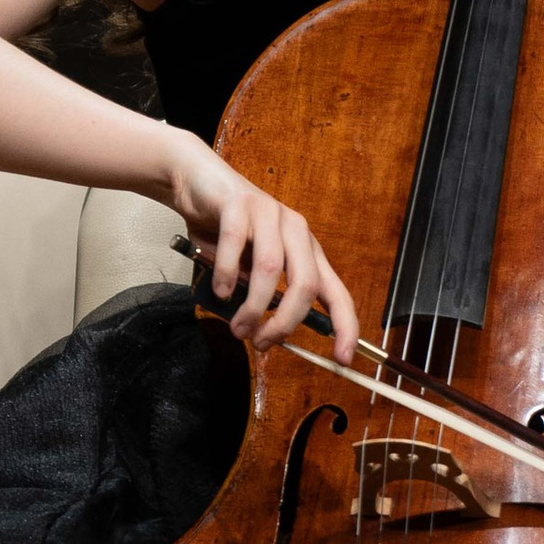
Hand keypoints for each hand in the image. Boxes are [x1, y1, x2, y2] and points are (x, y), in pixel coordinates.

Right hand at [163, 135, 359, 367]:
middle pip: (306, 284)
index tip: (343, 359)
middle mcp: (296, 230)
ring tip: (237, 327)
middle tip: (262, 344)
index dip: (345, 326)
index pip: (337, 293)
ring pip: (271, 268)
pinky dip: (225, 273)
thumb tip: (267, 336)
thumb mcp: (251, 270)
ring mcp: (269, 213)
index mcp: (307, 251)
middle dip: (285, 323)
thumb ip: (264, 296)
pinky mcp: (239, 203)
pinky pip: (235, 244)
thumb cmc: (227, 232)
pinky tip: (218, 289)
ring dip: (252, 306)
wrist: (198, 183)